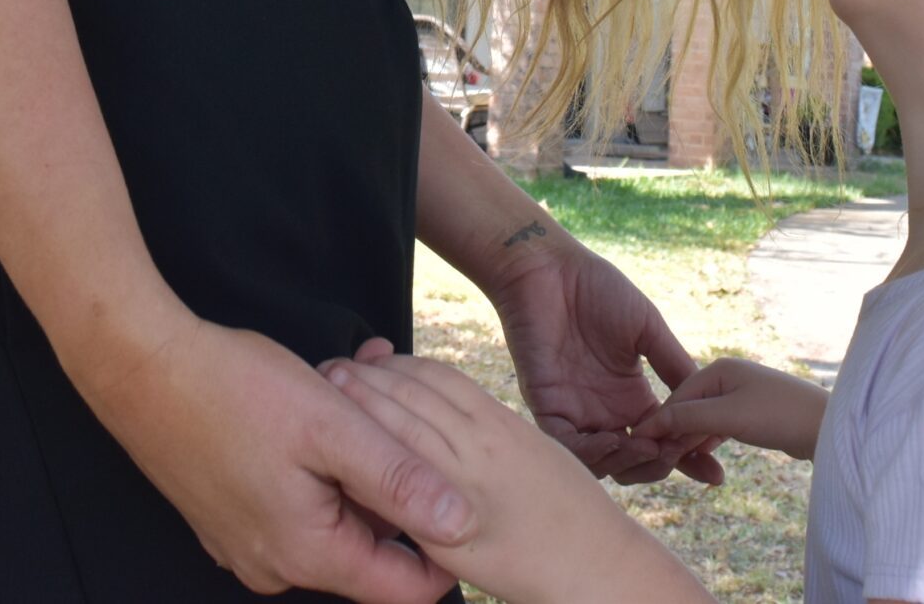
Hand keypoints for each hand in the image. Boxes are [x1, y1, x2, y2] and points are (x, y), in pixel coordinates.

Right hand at [82, 317, 466, 602]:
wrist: (142, 367)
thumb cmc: (235, 391)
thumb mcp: (332, 427)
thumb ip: (400, 480)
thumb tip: (463, 526)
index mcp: (307, 555)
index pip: (403, 590)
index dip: (445, 553)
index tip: (467, 499)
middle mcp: (275, 566)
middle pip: (368, 549)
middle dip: (394, 487)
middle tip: (400, 421)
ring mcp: (247, 543)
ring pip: (333, 517)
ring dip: (357, 466)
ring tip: (360, 395)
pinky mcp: (230, 516)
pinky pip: (298, 502)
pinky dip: (321, 463)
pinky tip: (323, 405)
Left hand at [323, 352, 713, 603]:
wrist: (594, 565)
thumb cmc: (573, 514)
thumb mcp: (537, 451)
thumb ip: (496, 432)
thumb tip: (468, 416)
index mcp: (500, 423)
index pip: (436, 377)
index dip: (398, 364)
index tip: (371, 358)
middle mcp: (479, 444)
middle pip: (409, 394)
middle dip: (366, 378)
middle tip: (332, 366)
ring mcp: (462, 484)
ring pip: (399, 428)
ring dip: (360, 406)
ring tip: (329, 393)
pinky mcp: (448, 528)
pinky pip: (400, 485)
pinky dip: (372, 459)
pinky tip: (349, 453)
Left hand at [487, 238, 724, 485]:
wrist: (549, 268)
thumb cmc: (598, 289)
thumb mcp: (647, 328)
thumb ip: (674, 365)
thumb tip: (708, 402)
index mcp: (631, 397)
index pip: (662, 441)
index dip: (688, 460)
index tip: (716, 474)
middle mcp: (605, 412)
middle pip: (634, 462)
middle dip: (658, 466)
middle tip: (676, 453)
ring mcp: (575, 412)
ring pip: (602, 463)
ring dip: (627, 463)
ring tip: (648, 447)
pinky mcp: (546, 406)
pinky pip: (566, 446)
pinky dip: (590, 453)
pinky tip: (613, 441)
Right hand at [633, 357, 829, 462]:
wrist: (827, 427)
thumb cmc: (779, 416)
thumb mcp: (729, 417)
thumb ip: (690, 418)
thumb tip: (652, 424)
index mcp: (718, 369)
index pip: (677, 397)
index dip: (659, 423)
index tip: (642, 448)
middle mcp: (725, 376)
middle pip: (688, 408)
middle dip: (675, 434)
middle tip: (663, 463)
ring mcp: (738, 394)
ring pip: (703, 420)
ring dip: (692, 441)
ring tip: (682, 465)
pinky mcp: (749, 412)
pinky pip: (718, 427)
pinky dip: (709, 442)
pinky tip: (704, 459)